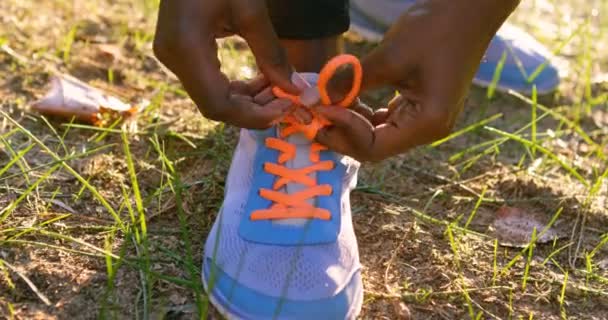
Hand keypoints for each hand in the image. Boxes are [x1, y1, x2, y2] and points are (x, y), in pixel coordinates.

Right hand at [153, 0, 299, 128]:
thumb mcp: (251, 11)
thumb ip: (272, 54)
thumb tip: (295, 90)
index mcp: (186, 48)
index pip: (218, 105)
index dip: (252, 116)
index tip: (284, 110)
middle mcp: (172, 57)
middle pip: (214, 105)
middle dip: (253, 110)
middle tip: (287, 101)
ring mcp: (171, 55)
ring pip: (211, 96)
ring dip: (247, 100)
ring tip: (278, 89)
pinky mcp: (178, 51)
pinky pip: (207, 81)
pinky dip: (235, 87)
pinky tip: (261, 80)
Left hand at [317, 0, 519, 160]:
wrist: (468, 8)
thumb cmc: (435, 29)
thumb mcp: (388, 58)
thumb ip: (348, 82)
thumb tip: (310, 101)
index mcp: (427, 124)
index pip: (373, 147)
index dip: (342, 131)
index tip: (319, 108)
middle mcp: (428, 129)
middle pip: (374, 146)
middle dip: (342, 132)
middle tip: (315, 111)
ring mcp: (425, 119)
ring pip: (377, 134)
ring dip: (350, 122)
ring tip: (326, 102)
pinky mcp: (419, 106)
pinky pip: (385, 119)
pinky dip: (363, 112)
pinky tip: (345, 96)